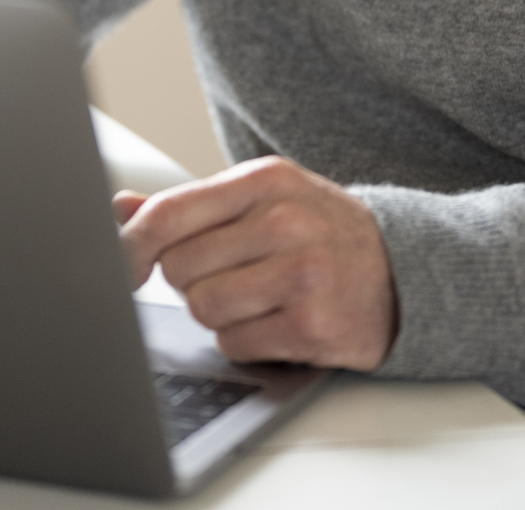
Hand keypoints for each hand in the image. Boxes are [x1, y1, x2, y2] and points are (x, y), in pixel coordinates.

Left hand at [113, 156, 397, 369]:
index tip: (123, 266)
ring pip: (203, 308)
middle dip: (193, 280)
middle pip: (179, 268)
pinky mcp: (313, 325)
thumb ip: (192, 205)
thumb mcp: (263, 200)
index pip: (169, 213)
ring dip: (218, 314)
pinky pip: (234, 344)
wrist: (404, 270)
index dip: (131, 246)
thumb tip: (120, 209)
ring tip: (257, 298)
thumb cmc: (320, 232)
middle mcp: (286, 221)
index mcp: (265, 180)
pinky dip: (245, 341)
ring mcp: (303, 274)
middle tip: (233, 274)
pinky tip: (277, 322)